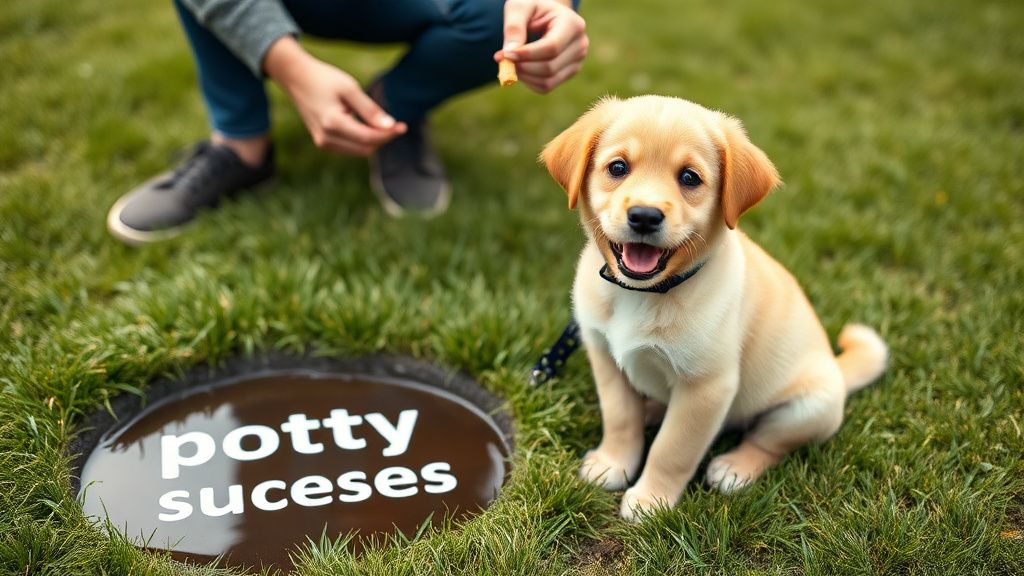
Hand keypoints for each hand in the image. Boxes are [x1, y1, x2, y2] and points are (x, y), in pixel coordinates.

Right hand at [264, 37, 405, 155]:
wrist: (296, 78)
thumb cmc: (323, 79)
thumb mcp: (349, 88)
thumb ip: (369, 109)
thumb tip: (390, 126)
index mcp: (332, 124)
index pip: (368, 138)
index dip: (388, 134)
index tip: (403, 125)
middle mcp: (325, 138)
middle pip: (365, 149)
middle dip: (383, 139)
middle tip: (396, 124)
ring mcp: (322, 143)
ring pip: (358, 151)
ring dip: (373, 141)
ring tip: (383, 124)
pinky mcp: (322, 143)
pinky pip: (349, 148)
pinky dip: (362, 140)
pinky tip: (369, 126)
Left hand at [494, 0, 587, 93]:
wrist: (545, 15)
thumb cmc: (531, 8)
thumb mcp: (520, 7)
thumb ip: (514, 27)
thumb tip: (509, 53)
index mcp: (572, 24)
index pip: (551, 48)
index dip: (527, 54)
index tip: (505, 54)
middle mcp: (580, 44)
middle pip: (549, 67)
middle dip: (522, 67)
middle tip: (502, 59)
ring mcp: (577, 61)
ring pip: (547, 81)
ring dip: (524, 76)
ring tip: (510, 62)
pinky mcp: (569, 73)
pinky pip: (546, 87)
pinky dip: (529, 81)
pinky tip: (521, 67)